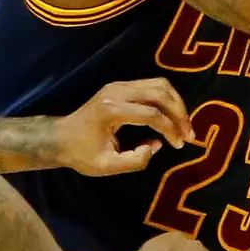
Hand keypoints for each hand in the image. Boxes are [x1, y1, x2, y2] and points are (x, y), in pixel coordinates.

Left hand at [56, 78, 194, 175]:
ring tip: (183, 125)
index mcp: (111, 111)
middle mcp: (116, 92)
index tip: (179, 145)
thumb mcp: (106, 166)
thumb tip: (156, 146)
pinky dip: (166, 99)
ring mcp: (118, 86)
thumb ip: (135, 161)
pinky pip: (151, 85)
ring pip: (159, 84)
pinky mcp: (120, 86)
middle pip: (160, 92)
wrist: (60, 137)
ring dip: (176, 103)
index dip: (171, 130)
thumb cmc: (81, 154)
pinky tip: (171, 117)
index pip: (152, 115)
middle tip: (189, 134)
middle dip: (180, 113)